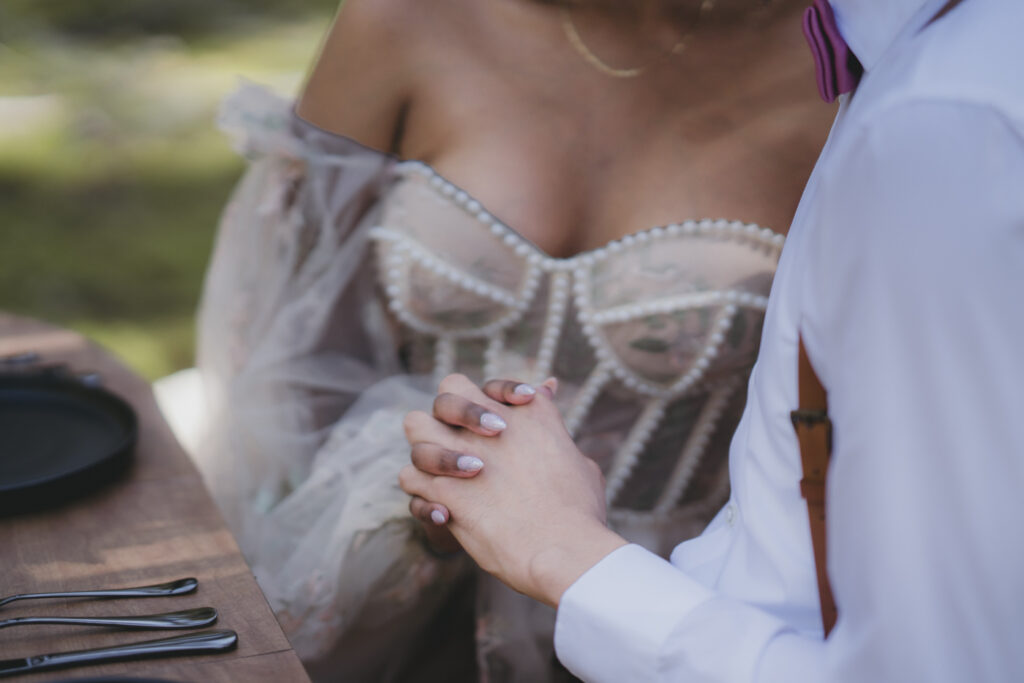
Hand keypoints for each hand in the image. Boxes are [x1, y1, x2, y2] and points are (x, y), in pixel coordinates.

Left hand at [399, 374, 626, 606]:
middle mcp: (492, 422)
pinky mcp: (443, 487)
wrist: (563, 548)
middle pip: (449, 390)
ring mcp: (463, 451)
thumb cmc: (580, 512)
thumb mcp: (580, 462)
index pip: (497, 386)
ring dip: (427, 447)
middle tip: (463, 441)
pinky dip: (421, 492)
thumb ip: (555, 429)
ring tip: (444, 472)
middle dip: (450, 412)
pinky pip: (410, 476)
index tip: (503, 426)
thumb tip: (549, 396)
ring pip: (415, 425)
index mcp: (530, 412)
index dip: (497, 402)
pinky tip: (442, 508)